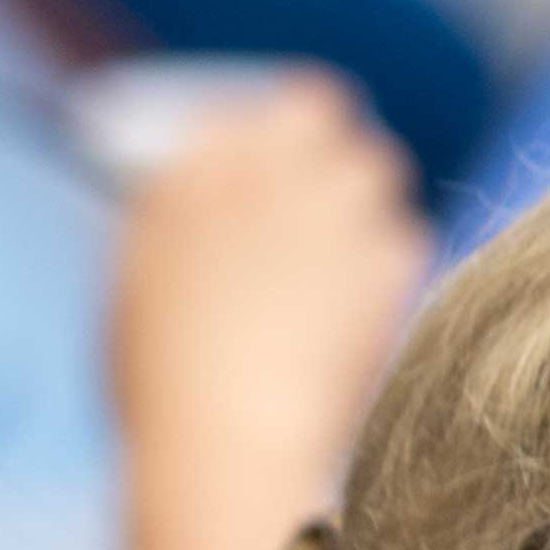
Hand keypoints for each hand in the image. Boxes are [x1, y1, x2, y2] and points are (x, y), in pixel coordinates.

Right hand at [106, 74, 434, 549]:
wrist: (229, 440)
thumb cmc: (170, 383)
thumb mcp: (145, 282)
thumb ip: (185, 216)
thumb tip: (215, 198)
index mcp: (188, 165)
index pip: (240, 111)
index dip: (264, 142)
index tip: (272, 176)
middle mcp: (260, 162)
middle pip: (318, 109)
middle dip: (324, 151)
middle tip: (321, 205)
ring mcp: (331, 199)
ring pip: (373, 166)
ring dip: (363, 202)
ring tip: (338, 270)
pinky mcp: (390, 251)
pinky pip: (404, 238)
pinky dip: (387, 270)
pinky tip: (356, 320)